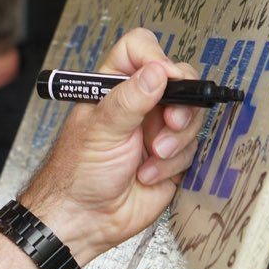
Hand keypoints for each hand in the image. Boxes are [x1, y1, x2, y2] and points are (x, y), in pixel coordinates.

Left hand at [20, 28, 203, 264]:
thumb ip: (131, 99)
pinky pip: (191, 150)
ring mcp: (155, 130)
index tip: (162, 77)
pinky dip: (172, 165)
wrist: (84, 219)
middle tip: (168, 122)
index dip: (155, 58)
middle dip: (179, 105)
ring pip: (190, 118)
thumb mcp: (101, 129)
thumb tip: (157, 70)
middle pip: (178, 81)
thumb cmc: (77, 173)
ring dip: (174, 141)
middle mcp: (137, 104)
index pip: (139, 50)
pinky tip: (147, 175)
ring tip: (151, 156)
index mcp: (112, 87)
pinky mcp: (170, 158)